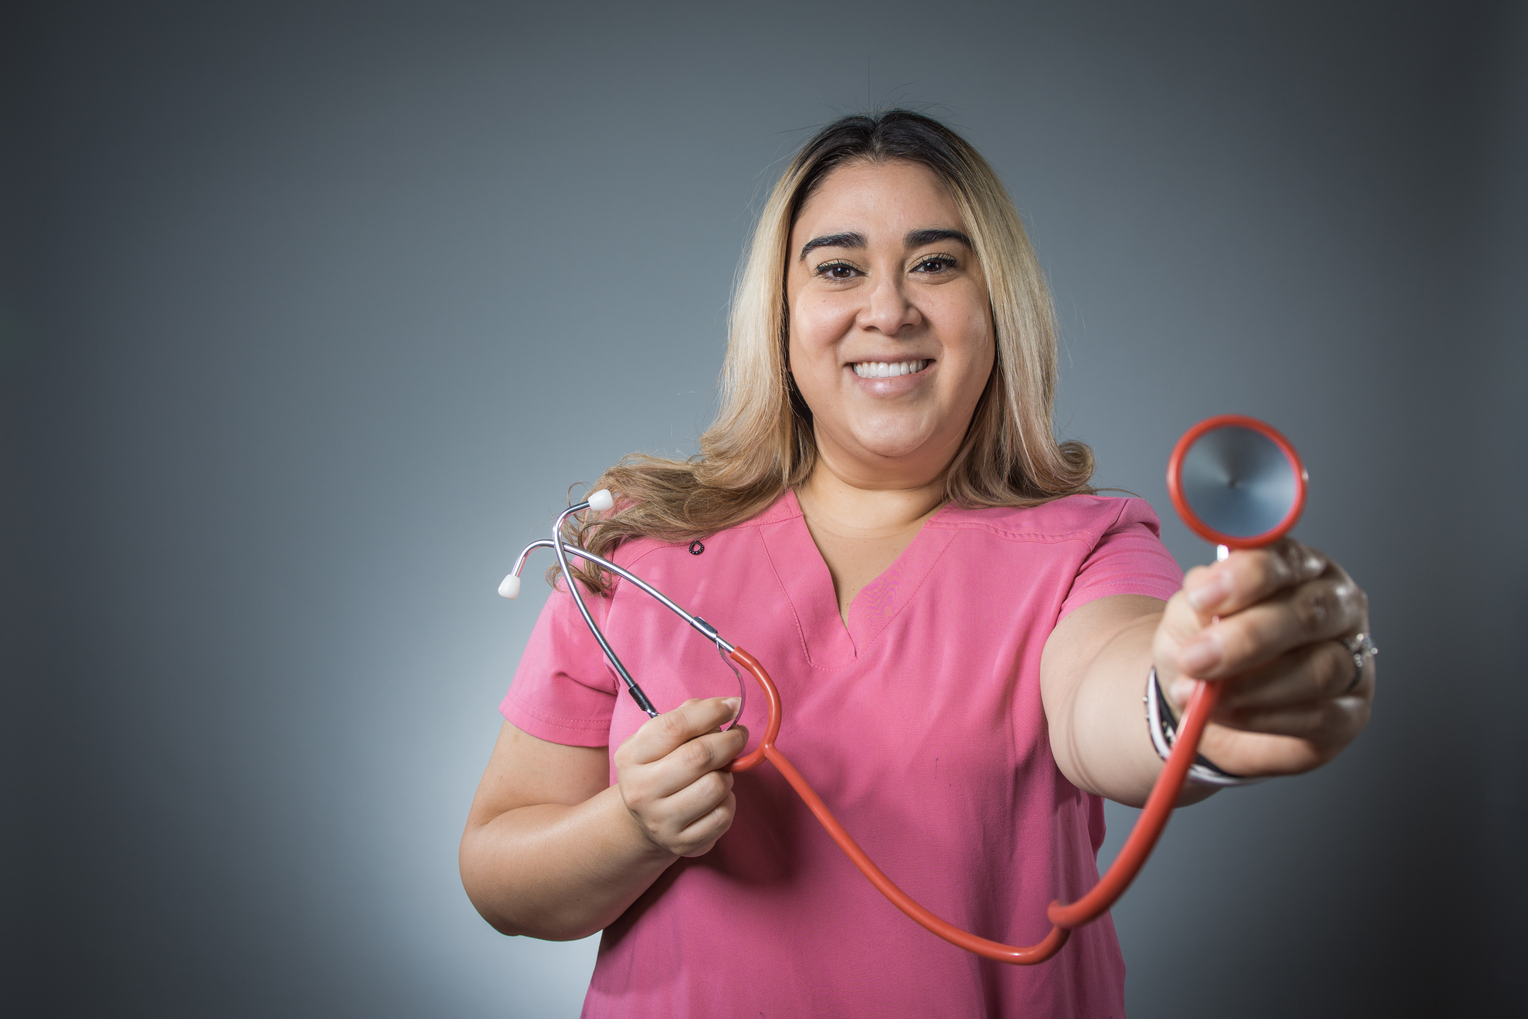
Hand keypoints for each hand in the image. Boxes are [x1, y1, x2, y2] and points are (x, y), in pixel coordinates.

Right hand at [613, 697, 748, 858]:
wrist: (643, 822)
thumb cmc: (660, 769)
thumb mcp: (659, 740)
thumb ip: (688, 716)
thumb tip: (726, 705)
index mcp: (631, 757)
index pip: (675, 726)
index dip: (710, 712)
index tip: (732, 705)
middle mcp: (640, 790)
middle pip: (699, 756)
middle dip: (729, 740)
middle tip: (739, 735)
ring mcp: (660, 821)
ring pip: (716, 786)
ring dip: (726, 775)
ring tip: (717, 773)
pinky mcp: (683, 843)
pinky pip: (724, 814)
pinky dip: (728, 801)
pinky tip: (715, 799)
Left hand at [1152, 538, 1374, 776]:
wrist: (1201, 700)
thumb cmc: (1203, 644)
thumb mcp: (1189, 614)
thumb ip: (1199, 599)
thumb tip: (1205, 591)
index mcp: (1299, 567)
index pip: (1286, 559)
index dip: (1246, 576)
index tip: (1202, 598)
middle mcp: (1337, 607)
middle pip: (1309, 613)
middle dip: (1248, 638)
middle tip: (1197, 658)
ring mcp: (1352, 660)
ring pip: (1320, 669)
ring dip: (1253, 687)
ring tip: (1205, 697)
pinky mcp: (1351, 713)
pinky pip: (1320, 717)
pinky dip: (1265, 718)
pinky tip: (1228, 715)